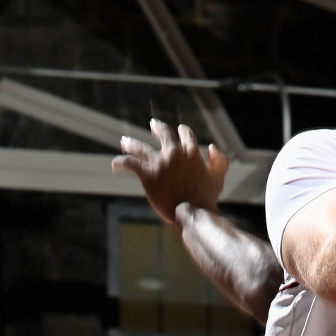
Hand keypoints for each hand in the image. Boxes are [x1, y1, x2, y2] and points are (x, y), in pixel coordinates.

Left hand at [112, 120, 227, 227]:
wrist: (192, 211)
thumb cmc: (205, 198)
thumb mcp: (218, 178)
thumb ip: (219, 162)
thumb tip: (211, 147)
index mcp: (191, 151)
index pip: (185, 134)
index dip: (182, 131)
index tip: (178, 129)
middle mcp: (174, 152)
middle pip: (163, 133)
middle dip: (157, 127)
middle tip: (153, 124)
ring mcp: (159, 162)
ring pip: (140, 147)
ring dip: (131, 143)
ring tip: (124, 141)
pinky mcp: (146, 173)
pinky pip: (129, 163)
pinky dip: (120, 163)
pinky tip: (115, 165)